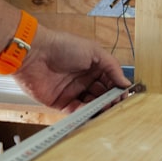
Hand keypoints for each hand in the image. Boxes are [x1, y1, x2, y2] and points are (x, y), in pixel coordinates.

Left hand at [13, 26, 130, 110]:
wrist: (35, 54)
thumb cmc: (64, 47)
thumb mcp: (94, 51)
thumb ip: (112, 67)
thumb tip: (126, 83)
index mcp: (93, 66)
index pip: (110, 81)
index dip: (118, 88)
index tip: (124, 95)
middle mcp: (84, 80)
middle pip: (102, 95)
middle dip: (110, 100)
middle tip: (115, 104)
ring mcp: (73, 92)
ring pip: (91, 105)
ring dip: (99, 108)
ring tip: (104, 108)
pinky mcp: (61, 103)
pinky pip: (76, 111)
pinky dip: (84, 113)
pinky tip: (90, 110)